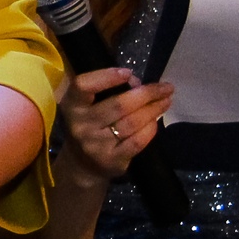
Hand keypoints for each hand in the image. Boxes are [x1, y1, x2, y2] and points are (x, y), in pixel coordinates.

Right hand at [55, 67, 175, 182]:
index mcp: (72, 105)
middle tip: (165, 88)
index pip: (84, 86)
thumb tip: (137, 83)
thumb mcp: (87, 105)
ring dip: (153, 110)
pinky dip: (150, 129)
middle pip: (118, 105)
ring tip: (166, 101)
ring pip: (131, 123)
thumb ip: (106, 89)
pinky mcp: (111, 160)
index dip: (106, 77)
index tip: (128, 73)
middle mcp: (81, 125)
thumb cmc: (89, 125)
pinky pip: (137, 141)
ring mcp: (95, 144)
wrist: (83, 164)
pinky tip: (155, 122)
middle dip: (147, 94)